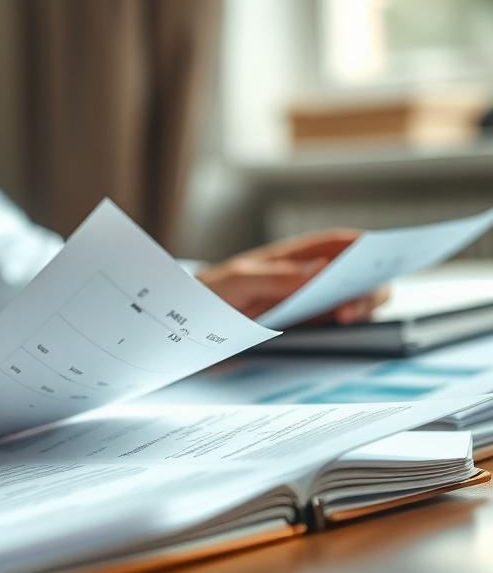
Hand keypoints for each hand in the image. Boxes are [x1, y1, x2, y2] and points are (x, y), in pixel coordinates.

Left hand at [196, 229, 388, 322]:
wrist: (193, 320)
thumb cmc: (212, 291)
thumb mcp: (237, 280)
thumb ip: (275, 276)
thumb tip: (319, 270)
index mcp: (295, 256)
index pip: (338, 243)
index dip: (364, 244)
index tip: (379, 252)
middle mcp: (310, 277)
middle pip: (356, 274)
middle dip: (368, 283)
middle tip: (358, 298)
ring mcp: (311, 302)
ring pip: (352, 300)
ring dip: (360, 306)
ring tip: (348, 316)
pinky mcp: (306, 327)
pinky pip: (335, 325)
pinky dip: (346, 327)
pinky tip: (344, 329)